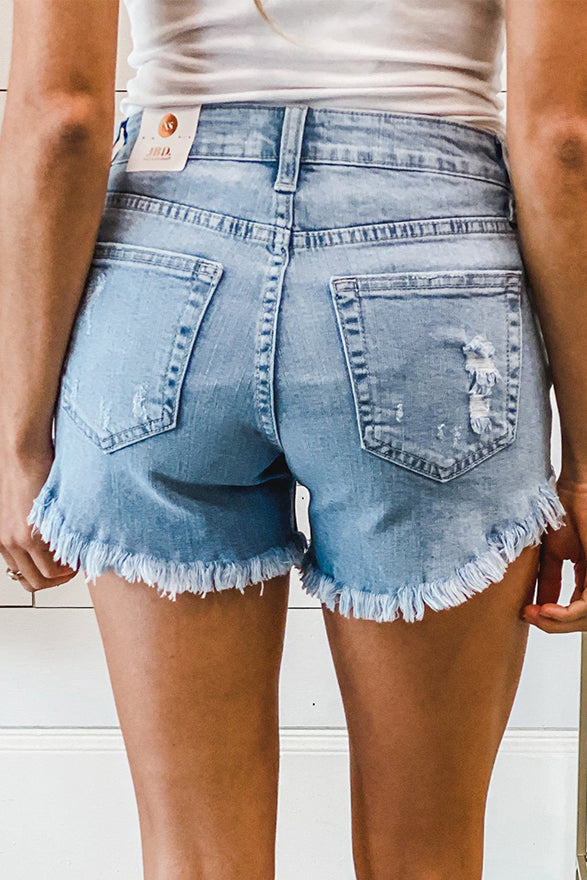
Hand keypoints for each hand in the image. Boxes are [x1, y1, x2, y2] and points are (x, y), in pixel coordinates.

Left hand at [0, 443, 77, 592]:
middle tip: (74, 565)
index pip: (25, 576)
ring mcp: (19, 541)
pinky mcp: (32, 534)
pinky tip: (78, 548)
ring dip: (66, 573)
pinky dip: (70, 563)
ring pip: (47, 578)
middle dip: (58, 579)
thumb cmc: (27, 469)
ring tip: (78, 556)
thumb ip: (33, 528)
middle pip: (35, 583)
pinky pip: (55, 566)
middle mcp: (7, 543)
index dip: (48, 576)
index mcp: (3, 538)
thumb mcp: (23, 507)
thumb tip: (52, 542)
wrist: (21, 451)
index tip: (62, 567)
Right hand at [522, 477, 586, 631]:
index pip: (578, 608)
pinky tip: (547, 611)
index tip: (529, 613)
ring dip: (559, 622)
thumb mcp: (552, 554)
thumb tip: (537, 605)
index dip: (554, 617)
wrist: (574, 491)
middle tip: (532, 617)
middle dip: (555, 624)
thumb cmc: (565, 513)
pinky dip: (566, 613)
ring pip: (586, 616)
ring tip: (538, 614)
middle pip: (583, 618)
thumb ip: (548, 580)